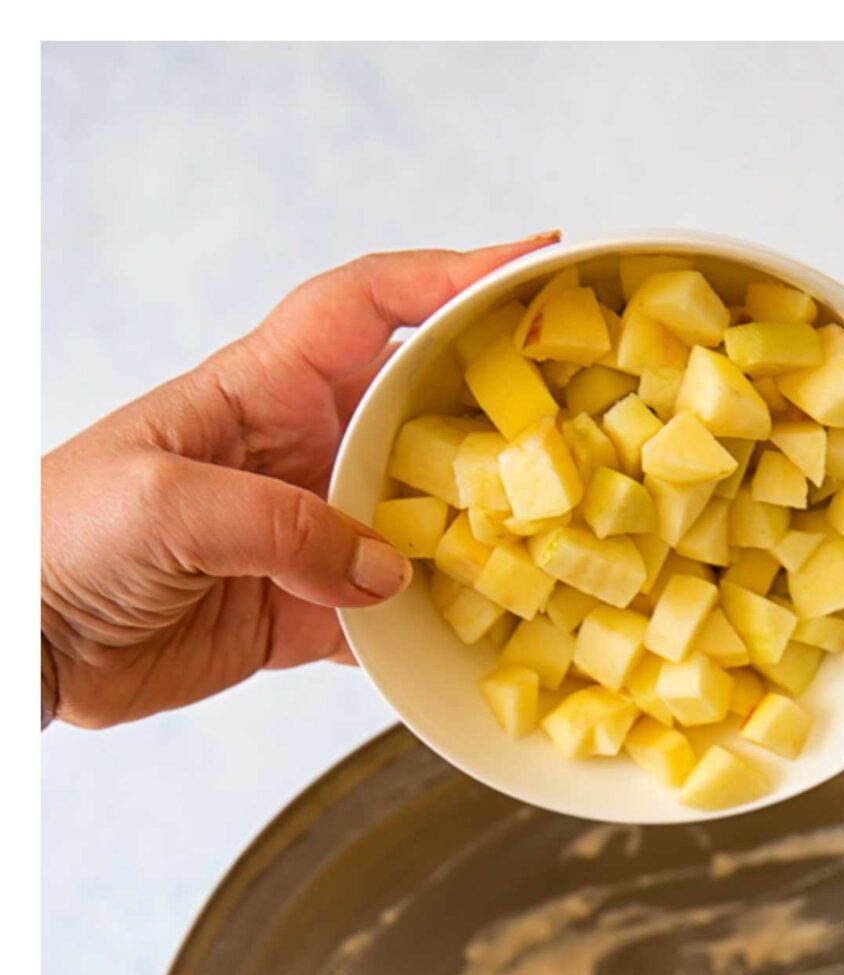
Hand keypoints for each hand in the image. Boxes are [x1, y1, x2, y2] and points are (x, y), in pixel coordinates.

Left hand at [41, 234, 555, 727]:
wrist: (19, 644)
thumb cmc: (58, 537)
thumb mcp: (168, 507)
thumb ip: (286, 528)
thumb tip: (389, 572)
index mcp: (260, 390)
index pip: (370, 306)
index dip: (451, 276)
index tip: (533, 262)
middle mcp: (301, 453)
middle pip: (426, 412)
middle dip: (504, 406)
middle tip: (587, 411)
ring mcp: (310, 533)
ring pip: (429, 521)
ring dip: (488, 533)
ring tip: (562, 536)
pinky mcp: (306, 613)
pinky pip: (397, 617)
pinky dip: (443, 628)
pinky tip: (491, 635)